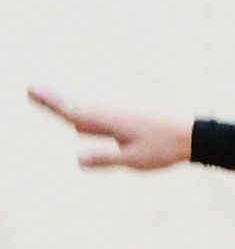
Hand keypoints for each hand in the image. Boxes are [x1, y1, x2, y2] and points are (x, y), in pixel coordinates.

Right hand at [27, 86, 190, 169]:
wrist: (190, 137)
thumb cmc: (163, 149)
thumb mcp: (134, 160)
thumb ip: (105, 159)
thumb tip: (77, 159)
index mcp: (109, 122)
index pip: (73, 113)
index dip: (52, 104)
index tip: (32, 90)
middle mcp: (110, 115)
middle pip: (75, 110)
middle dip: (53, 101)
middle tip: (30, 89)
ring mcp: (118, 118)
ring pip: (87, 114)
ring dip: (66, 106)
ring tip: (44, 96)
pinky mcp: (126, 123)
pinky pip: (99, 120)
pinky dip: (82, 115)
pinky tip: (78, 119)